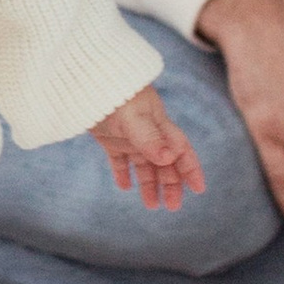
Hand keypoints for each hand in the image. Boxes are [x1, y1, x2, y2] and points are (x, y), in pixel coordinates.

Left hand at [90, 86, 206, 210]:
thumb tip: (169, 158)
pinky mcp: (109, 137)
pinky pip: (119, 159)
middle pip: (165, 161)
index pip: (180, 149)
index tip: (199, 189)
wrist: (85, 76)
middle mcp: (147, 131)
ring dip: (150, 184)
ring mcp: (128, 134)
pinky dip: (123, 173)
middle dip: (171, 184)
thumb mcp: (132, 116)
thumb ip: (149, 137)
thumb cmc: (112, 91)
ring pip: (144, 164)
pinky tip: (124, 187)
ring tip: (151, 206)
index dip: (191, 168)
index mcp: (158, 124)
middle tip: (173, 207)